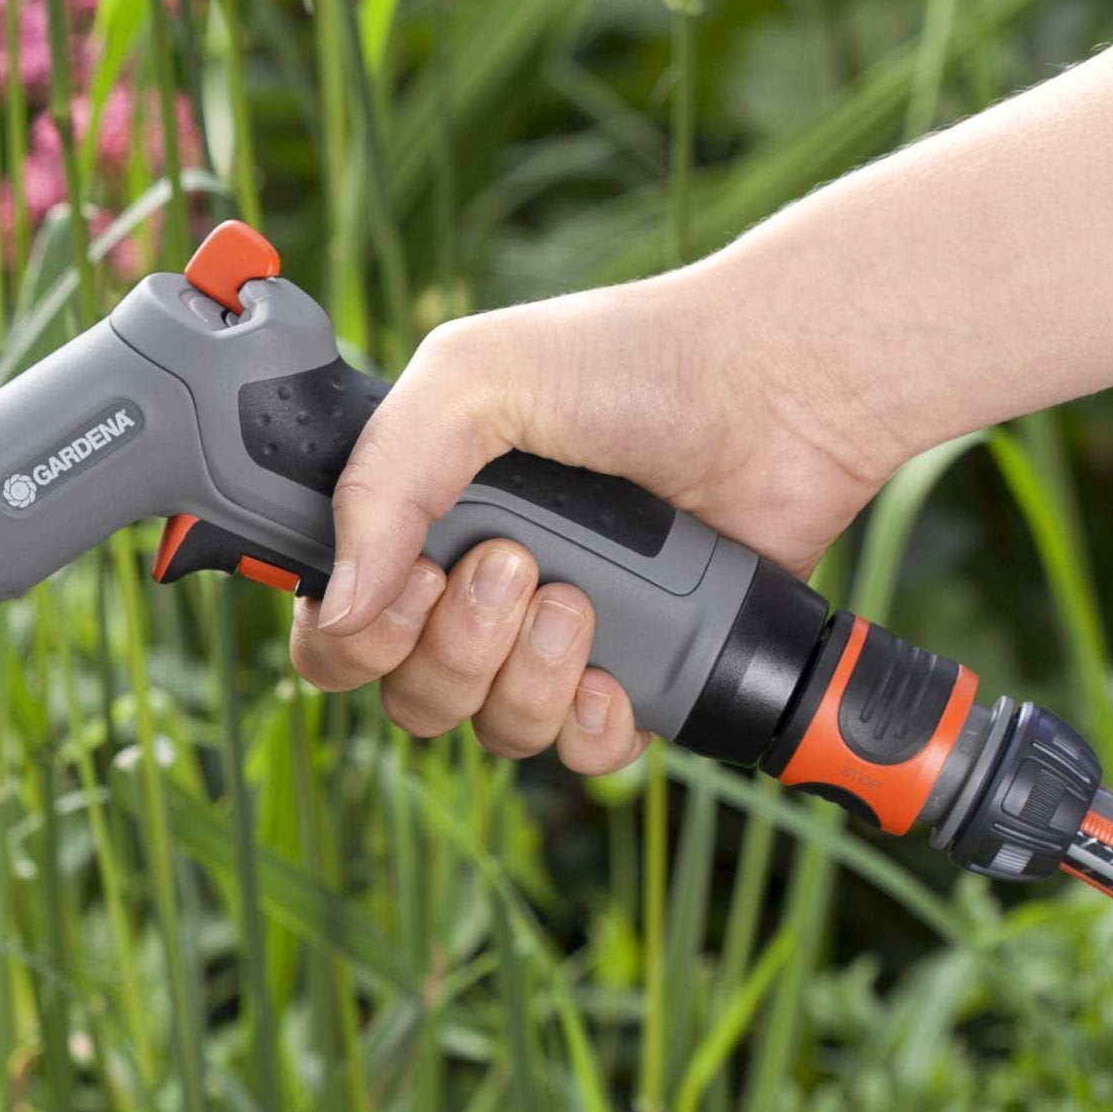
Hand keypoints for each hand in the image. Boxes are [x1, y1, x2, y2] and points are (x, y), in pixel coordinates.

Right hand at [286, 268, 894, 769]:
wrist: (778, 389)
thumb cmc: (629, 359)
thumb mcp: (472, 379)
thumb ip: (380, 482)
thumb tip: (340, 605)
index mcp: (418, 519)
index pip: (334, 623)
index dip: (351, 634)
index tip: (412, 585)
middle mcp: (475, 587)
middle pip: (403, 695)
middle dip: (452, 648)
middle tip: (514, 566)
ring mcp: (554, 636)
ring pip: (488, 730)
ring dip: (524, 676)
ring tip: (579, 598)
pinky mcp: (637, 674)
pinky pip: (578, 752)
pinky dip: (590, 724)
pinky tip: (616, 670)